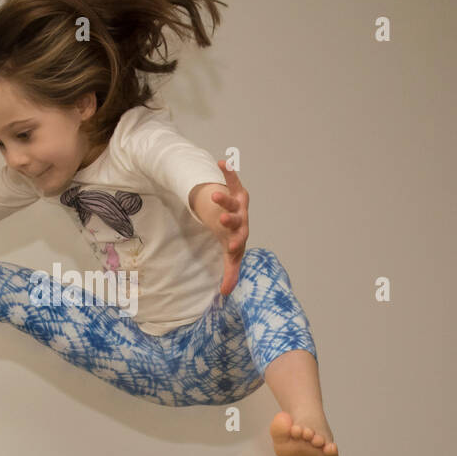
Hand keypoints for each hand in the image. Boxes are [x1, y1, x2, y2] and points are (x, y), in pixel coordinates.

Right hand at [211, 161, 248, 295]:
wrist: (235, 214)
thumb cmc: (232, 235)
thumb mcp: (230, 252)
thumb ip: (230, 271)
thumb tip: (226, 293)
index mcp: (240, 234)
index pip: (239, 241)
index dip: (236, 244)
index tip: (232, 248)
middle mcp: (242, 218)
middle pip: (237, 219)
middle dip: (231, 219)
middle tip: (222, 219)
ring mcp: (239, 203)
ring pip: (233, 200)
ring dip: (224, 198)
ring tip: (213, 195)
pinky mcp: (236, 188)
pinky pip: (233, 179)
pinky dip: (229, 171)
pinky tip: (223, 162)